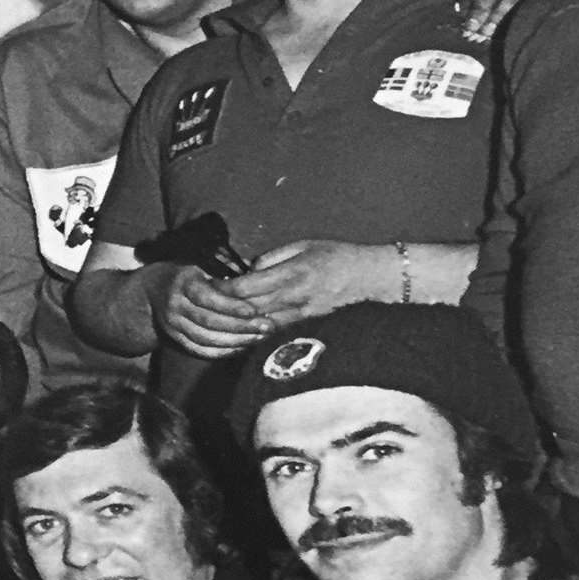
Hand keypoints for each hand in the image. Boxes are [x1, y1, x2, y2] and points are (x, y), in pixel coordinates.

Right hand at [149, 263, 269, 359]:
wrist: (152, 290)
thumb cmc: (186, 274)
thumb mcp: (200, 264)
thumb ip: (224, 271)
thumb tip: (257, 274)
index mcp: (182, 281)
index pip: (207, 297)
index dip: (231, 306)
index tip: (254, 310)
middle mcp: (175, 304)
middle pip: (208, 321)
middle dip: (241, 326)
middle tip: (267, 326)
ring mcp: (172, 324)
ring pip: (205, 339)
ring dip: (235, 341)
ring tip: (259, 338)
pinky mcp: (174, 338)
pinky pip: (199, 350)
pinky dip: (222, 352)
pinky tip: (241, 348)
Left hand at [221, 240, 393, 333]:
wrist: (372, 280)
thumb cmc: (338, 257)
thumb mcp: (305, 245)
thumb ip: (273, 256)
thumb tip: (249, 268)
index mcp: (293, 274)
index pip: (248, 287)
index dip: (225, 288)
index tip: (211, 284)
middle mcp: (295, 299)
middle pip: (249, 309)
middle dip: (225, 308)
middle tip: (206, 303)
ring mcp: (301, 317)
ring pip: (259, 326)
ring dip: (237, 324)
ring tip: (218, 317)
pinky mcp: (306, 328)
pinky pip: (274, 334)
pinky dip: (255, 334)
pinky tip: (241, 331)